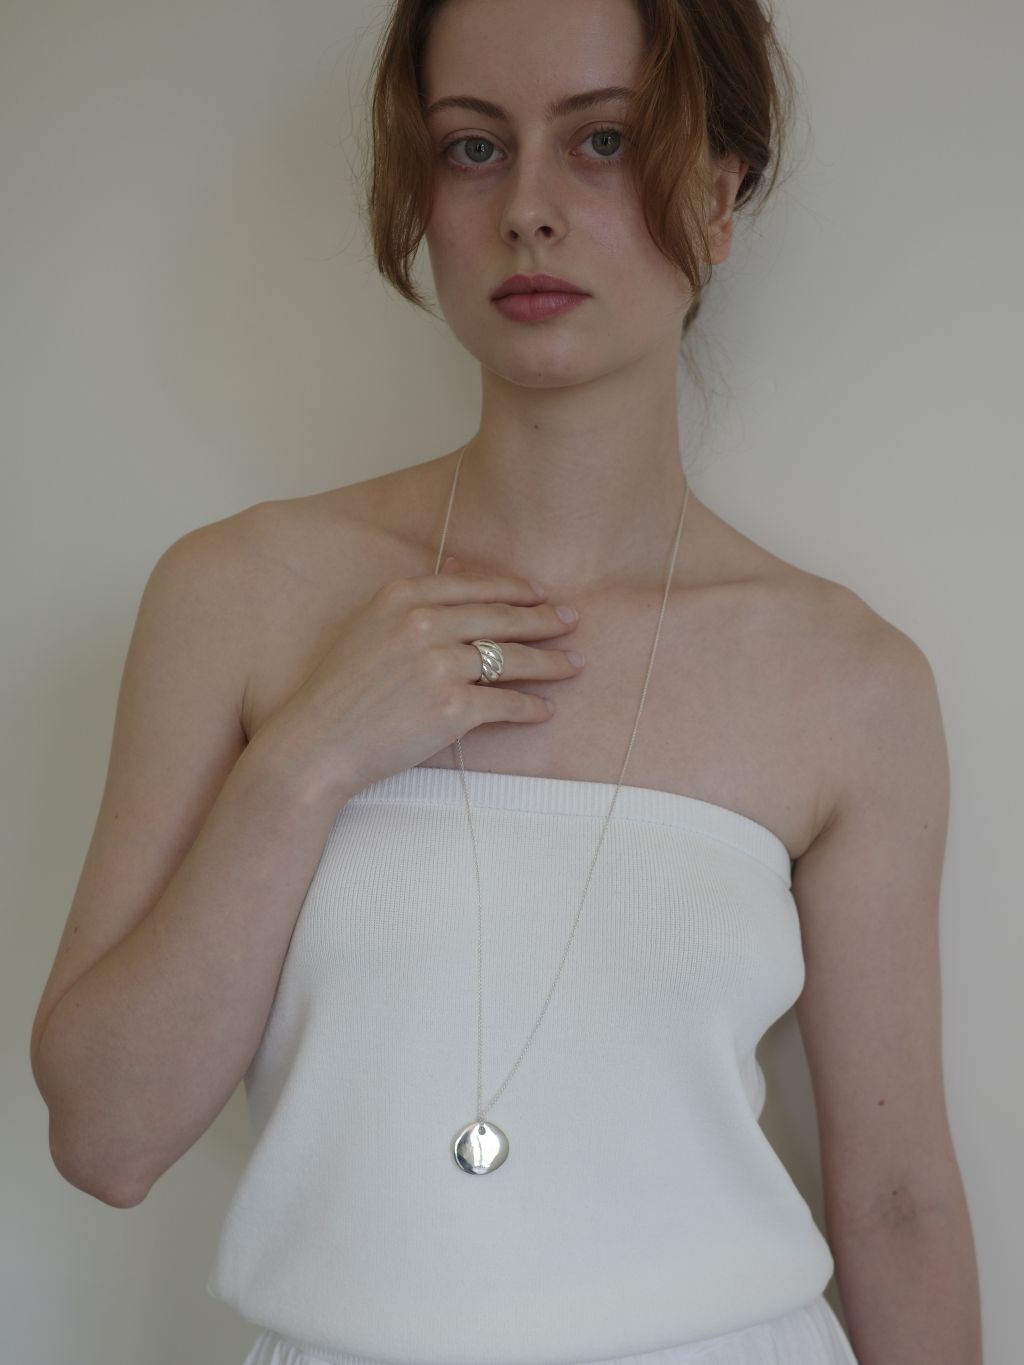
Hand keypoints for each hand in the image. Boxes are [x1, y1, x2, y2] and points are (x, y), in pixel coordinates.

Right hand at [250, 555, 582, 797]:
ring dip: (550, 662)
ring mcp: (441, 664)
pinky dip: (531, 707)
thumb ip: (415, 598)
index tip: (540, 595)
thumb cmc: (337, 691)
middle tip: (574, 621)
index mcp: (402, 597)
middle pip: (501, 617)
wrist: (315, 744)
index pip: (475, 586)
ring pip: (513, 658)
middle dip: (545, 619)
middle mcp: (424, 623)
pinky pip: (506, 702)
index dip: (515, 590)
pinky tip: (544, 709)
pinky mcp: (453, 706)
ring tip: (573, 665)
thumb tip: (458, 568)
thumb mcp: (369, 627)